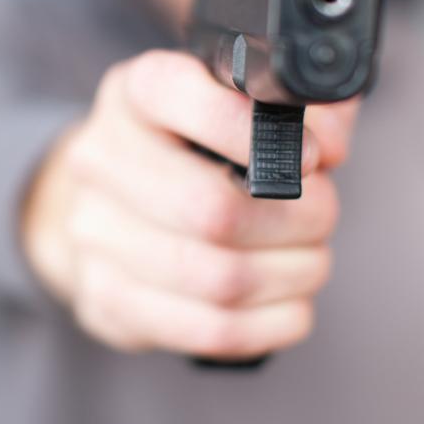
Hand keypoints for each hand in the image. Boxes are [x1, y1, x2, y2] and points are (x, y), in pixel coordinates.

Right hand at [22, 50, 358, 359]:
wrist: (110, 202)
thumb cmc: (194, 149)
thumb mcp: (243, 104)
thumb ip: (300, 106)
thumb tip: (329, 142)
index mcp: (134, 94)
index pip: (176, 96)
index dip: (252, 131)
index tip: (310, 156)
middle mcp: (100, 158)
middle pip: (211, 210)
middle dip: (295, 221)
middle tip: (322, 217)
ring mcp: (94, 233)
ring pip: (218, 279)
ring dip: (291, 275)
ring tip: (309, 261)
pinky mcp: (106, 298)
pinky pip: (208, 329)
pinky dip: (270, 324)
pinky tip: (288, 305)